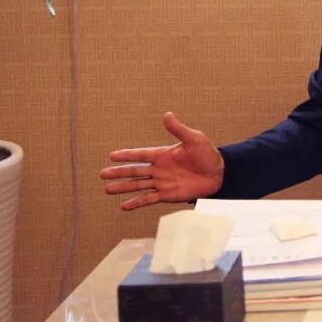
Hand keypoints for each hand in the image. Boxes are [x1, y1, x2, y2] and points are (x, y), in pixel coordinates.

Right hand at [99, 112, 223, 210]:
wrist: (219, 174)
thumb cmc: (208, 155)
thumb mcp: (194, 139)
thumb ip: (179, 129)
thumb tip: (167, 115)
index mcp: (164, 154)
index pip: (141, 154)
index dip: (127, 155)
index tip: (111, 156)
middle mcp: (159, 169)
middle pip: (135, 171)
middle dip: (119, 172)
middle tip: (102, 174)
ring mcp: (162, 182)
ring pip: (138, 185)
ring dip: (123, 188)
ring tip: (108, 190)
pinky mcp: (167, 195)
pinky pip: (148, 199)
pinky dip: (136, 203)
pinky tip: (124, 206)